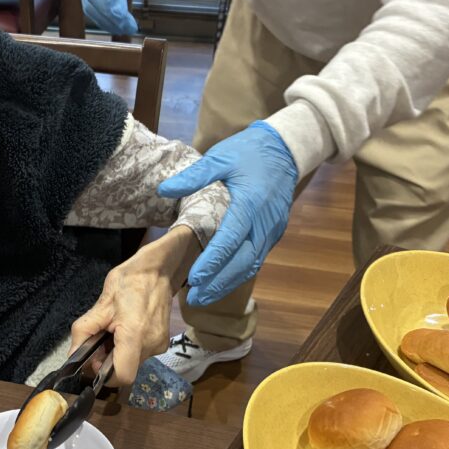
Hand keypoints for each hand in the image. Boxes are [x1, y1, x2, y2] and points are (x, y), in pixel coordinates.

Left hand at [70, 227, 197, 385]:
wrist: (157, 270)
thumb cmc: (128, 282)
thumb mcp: (100, 304)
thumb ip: (84, 332)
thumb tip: (72, 356)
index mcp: (135, 335)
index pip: (123, 376)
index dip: (105, 375)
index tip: (95, 361)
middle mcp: (151, 345)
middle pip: (126, 370)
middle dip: (109, 361)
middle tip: (101, 341)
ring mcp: (160, 345)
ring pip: (133, 363)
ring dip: (120, 354)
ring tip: (115, 331)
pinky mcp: (163, 342)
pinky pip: (141, 354)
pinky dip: (130, 348)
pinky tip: (127, 329)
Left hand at [158, 121, 298, 306]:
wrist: (285, 150)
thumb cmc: (249, 153)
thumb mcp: (220, 157)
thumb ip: (194, 176)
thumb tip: (164, 189)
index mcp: (250, 204)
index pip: (231, 240)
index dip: (213, 262)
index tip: (195, 279)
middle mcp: (264, 223)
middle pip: (243, 262)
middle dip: (218, 283)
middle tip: (194, 299)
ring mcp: (272, 231)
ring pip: (251, 265)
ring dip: (228, 284)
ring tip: (203, 297)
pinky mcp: (274, 234)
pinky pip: (256, 260)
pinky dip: (238, 274)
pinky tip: (220, 283)